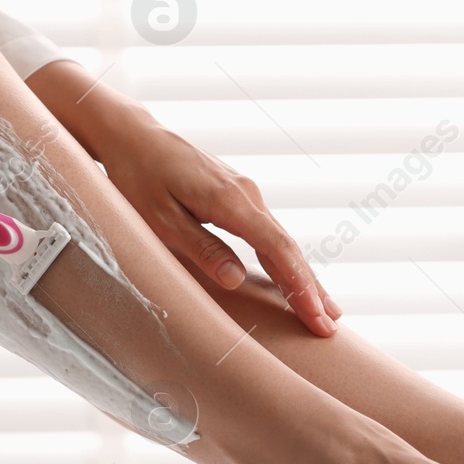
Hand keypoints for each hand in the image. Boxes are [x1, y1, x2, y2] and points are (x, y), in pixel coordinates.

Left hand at [89, 101, 342, 336]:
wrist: (133, 137)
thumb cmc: (138, 177)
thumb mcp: (160, 219)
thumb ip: (201, 248)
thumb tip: (236, 280)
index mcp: (231, 200)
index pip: (277, 249)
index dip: (299, 285)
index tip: (317, 315)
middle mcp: (247, 194)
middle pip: (288, 247)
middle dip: (311, 288)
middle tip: (330, 326)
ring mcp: (245, 192)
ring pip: (281, 241)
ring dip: (302, 276)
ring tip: (323, 309)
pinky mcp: (237, 195)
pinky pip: (269, 232)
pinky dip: (285, 259)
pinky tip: (294, 277)